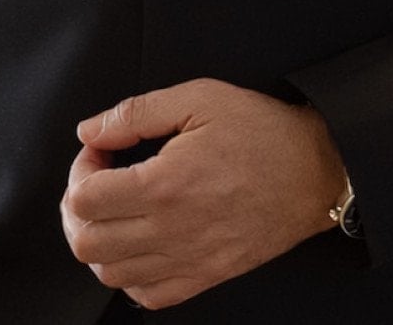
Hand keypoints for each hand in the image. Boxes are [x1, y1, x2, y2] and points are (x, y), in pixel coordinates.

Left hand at [59, 77, 344, 309]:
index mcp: (165, 184)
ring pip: (109, 274)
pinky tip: (138, 242)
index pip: (84, 199)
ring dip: (100, 240)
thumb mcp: (199, 97)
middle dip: (79, 208)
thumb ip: (136, 112)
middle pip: (87, 243)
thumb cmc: (261, 132)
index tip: (100, 152)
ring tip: (115, 210)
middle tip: (99, 180)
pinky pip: (147, 296)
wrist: (314, 171)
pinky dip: (129, 273)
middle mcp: (171, 231)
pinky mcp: (204, 276)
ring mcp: (188, 260)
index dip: (80, 169)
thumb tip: (91, 129)